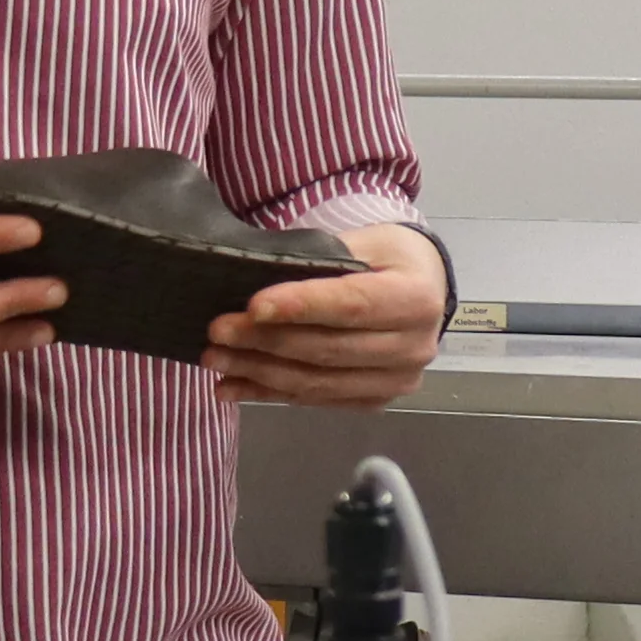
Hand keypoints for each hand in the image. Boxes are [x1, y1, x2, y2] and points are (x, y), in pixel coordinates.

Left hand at [212, 225, 447, 406]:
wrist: (424, 288)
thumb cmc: (391, 258)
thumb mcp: (368, 239)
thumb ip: (326, 257)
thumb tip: (262, 277)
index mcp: (417, 299)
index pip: (351, 306)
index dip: (300, 308)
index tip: (253, 306)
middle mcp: (413, 347)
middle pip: (328, 349)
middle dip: (266, 341)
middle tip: (217, 332)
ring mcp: (396, 381)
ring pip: (318, 382)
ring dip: (260, 373)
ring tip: (215, 360)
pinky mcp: (375, 400)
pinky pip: (316, 400)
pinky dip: (269, 394)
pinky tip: (232, 386)